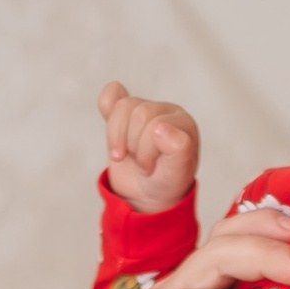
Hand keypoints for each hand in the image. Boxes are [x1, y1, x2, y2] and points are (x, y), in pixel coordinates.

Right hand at [100, 80, 200, 213]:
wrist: (148, 194)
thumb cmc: (165, 183)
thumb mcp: (176, 174)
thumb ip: (178, 150)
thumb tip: (160, 126)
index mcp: (182, 122)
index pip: (156, 125)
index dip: (146, 151)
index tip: (151, 169)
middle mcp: (165, 111)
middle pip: (139, 113)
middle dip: (134, 146)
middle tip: (141, 164)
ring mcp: (144, 108)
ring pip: (122, 107)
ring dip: (118, 139)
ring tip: (127, 155)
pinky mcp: (124, 113)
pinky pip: (112, 94)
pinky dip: (107, 104)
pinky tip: (108, 119)